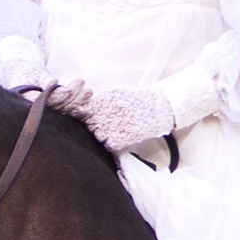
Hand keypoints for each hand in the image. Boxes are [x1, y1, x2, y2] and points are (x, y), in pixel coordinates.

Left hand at [48, 79, 174, 158]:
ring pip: (98, 135)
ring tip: (113, 132)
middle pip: (90, 124)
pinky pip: (109, 144)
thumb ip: (100, 102)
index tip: (91, 120)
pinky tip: (117, 138)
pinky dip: (111, 144)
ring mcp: (119, 123)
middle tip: (104, 127)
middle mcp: (112, 109)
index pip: (86, 110)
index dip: (86, 117)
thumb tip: (82, 111)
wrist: (157, 108)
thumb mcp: (116, 95)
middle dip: (94, 127)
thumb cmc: (135, 102)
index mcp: (108, 97)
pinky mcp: (126, 136)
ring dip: (103, 136)